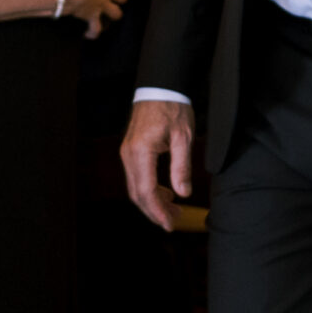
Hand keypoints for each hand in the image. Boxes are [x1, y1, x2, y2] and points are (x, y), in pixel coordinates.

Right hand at [121, 97, 192, 230]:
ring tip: (173, 210)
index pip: (146, 191)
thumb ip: (182, 167)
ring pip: (135, 188)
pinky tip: (166, 193)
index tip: (170, 224)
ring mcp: (127, 153)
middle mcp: (129, 155)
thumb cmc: (173, 108)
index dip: (158, 211)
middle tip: (174, 222)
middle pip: (137, 194)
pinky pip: (137, 178)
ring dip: (153, 202)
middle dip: (155, 211)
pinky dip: (149, 190)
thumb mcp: (184, 137)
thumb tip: (183, 194)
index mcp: (141, 151)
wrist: (160, 88)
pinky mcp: (131, 151)